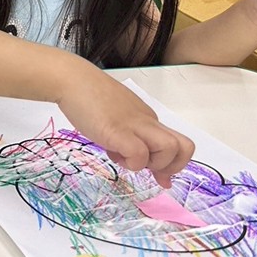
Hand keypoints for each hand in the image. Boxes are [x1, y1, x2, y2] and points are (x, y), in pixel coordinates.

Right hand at [57, 71, 192, 187]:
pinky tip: (112, 153)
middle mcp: (147, 122)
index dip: (171, 164)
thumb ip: (125, 137)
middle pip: (185, 147)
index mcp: (147, 119)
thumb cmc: (87, 96)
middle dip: (171, 167)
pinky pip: (139, 153)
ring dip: (153, 164)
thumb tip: (133, 160)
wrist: (71, 79)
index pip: (176, 144)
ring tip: (126, 159)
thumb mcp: (113, 119)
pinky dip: (131, 162)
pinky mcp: (117, 131)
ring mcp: (134, 125)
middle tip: (147, 170)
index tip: (158, 177)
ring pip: (170, 149)